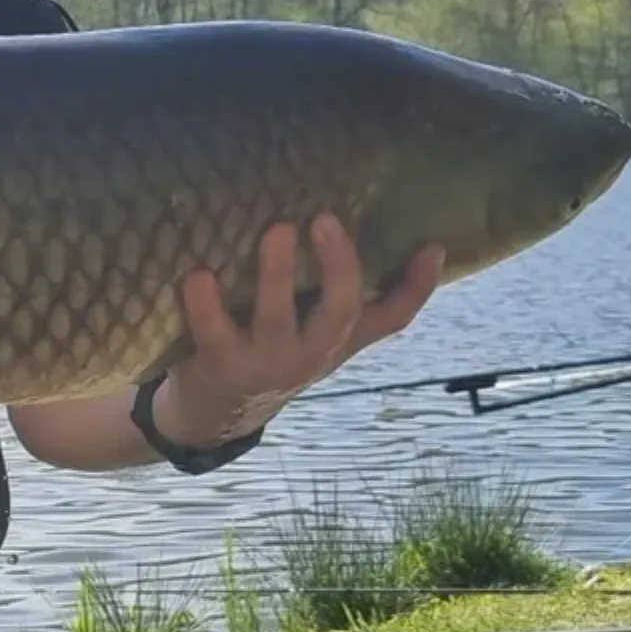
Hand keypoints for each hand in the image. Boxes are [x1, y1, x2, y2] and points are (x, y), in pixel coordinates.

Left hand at [156, 213, 442, 446]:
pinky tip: (198, 274)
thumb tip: (431, 247)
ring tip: (278, 230)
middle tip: (324, 218)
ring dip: (276, 275)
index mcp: (337, 339)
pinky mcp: (219, 365)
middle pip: (339, 314)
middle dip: (337, 267)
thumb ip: (366, 296)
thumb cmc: (278, 352)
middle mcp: (309, 352)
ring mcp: (265, 361)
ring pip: (277, 319)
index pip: (391, 318)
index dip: (416, 287)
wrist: (217, 413)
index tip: (432, 247)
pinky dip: (204, 305)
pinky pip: (213, 333)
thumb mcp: (327, 332)